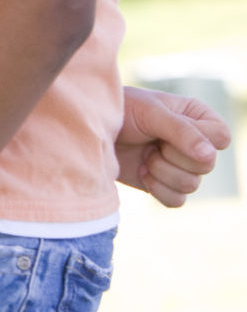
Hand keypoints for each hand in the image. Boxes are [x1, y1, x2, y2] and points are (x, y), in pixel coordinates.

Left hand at [116, 85, 231, 206]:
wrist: (91, 130)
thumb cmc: (121, 111)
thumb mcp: (150, 112)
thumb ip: (181, 131)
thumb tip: (208, 156)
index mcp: (198, 118)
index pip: (220, 138)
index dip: (197, 139)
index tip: (167, 129)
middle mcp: (195, 144)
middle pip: (206, 165)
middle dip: (172, 155)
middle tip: (151, 142)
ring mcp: (181, 166)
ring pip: (191, 185)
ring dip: (161, 171)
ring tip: (144, 155)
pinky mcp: (165, 184)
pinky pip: (177, 201)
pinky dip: (157, 189)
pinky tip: (141, 171)